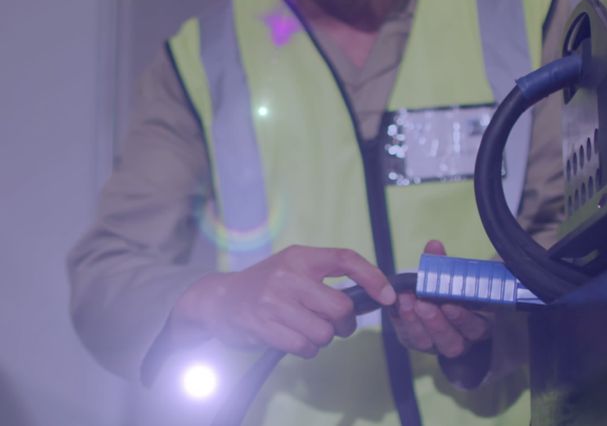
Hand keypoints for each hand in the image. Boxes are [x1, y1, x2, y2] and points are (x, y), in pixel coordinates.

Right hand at [170, 245, 395, 358]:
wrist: (218, 299)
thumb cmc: (264, 286)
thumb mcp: (291, 268)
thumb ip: (323, 278)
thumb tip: (368, 297)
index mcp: (300, 257)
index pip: (345, 259)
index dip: (372, 277)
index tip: (388, 296)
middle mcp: (288, 275)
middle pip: (340, 307)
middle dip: (344, 325)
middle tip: (335, 326)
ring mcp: (274, 301)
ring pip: (324, 332)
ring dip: (322, 339)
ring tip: (305, 331)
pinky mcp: (264, 326)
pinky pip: (305, 347)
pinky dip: (306, 349)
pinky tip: (293, 339)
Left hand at [389, 240, 492, 358]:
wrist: (436, 298)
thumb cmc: (455, 288)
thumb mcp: (455, 276)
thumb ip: (445, 263)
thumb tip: (434, 245)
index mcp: (477, 326)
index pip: (475, 329)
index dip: (462, 319)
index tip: (448, 304)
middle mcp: (459, 340)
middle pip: (451, 343)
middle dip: (435, 323)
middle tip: (422, 305)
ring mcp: (435, 344)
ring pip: (426, 343)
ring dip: (414, 322)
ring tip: (406, 301)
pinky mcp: (414, 341)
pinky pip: (406, 336)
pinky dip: (399, 320)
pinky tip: (395, 303)